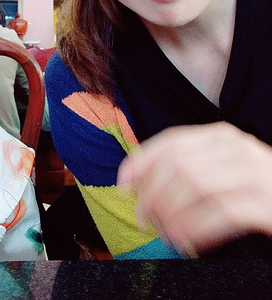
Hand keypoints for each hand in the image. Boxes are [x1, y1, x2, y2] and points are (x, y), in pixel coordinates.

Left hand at [117, 122, 271, 255]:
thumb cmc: (257, 190)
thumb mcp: (225, 168)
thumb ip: (192, 166)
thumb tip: (139, 182)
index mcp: (222, 136)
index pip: (172, 141)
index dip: (142, 162)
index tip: (123, 185)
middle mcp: (238, 148)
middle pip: (180, 164)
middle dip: (153, 193)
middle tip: (142, 218)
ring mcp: (255, 174)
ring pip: (197, 186)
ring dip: (172, 214)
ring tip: (163, 234)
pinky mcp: (267, 204)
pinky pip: (222, 214)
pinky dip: (197, 229)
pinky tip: (186, 243)